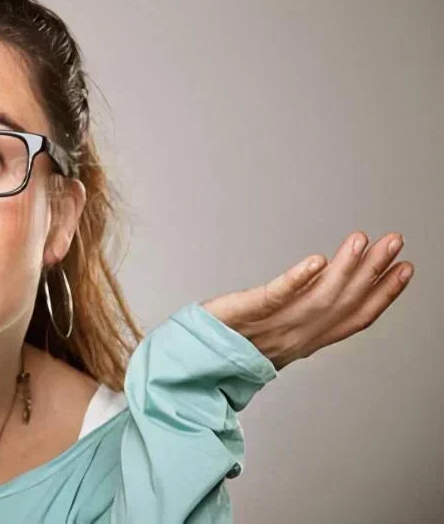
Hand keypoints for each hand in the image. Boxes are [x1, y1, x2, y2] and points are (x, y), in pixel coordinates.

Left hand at [200, 231, 413, 370]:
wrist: (194, 359)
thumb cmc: (231, 343)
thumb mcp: (278, 329)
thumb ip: (305, 309)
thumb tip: (328, 279)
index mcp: (306, 339)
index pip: (354, 318)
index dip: (383, 295)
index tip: (405, 269)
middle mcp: (296, 334)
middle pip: (344, 302)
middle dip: (374, 271)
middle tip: (394, 241)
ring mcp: (273, 324)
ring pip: (319, 297)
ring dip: (345, 268)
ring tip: (362, 241)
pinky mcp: (247, 312)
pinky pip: (276, 296)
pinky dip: (298, 279)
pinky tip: (316, 261)